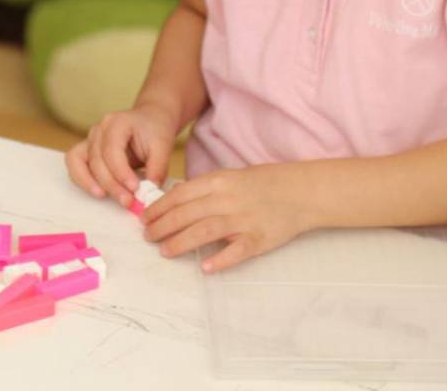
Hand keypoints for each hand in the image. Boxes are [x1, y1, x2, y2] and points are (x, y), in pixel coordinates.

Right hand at [65, 103, 177, 206]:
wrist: (150, 120)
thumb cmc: (155, 129)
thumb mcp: (163, 145)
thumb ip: (157, 168)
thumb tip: (149, 193)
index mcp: (117, 122)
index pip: (112, 151)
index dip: (121, 173)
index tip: (135, 189)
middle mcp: (99, 129)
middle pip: (96, 160)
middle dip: (111, 184)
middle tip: (128, 201)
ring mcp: (90, 139)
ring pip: (79, 162)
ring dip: (91, 183)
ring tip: (105, 197)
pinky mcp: (87, 150)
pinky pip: (75, 165)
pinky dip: (82, 180)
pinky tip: (98, 192)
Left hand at [143, 163, 309, 272]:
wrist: (301, 191)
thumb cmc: (263, 184)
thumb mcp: (230, 178)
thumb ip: (205, 190)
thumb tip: (174, 201)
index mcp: (218, 182)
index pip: (180, 195)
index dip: (159, 208)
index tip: (145, 219)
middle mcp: (228, 199)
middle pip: (187, 213)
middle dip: (162, 226)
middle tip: (148, 237)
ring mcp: (243, 219)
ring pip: (205, 230)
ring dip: (181, 242)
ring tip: (165, 252)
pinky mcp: (259, 238)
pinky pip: (237, 251)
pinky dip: (221, 259)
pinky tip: (206, 268)